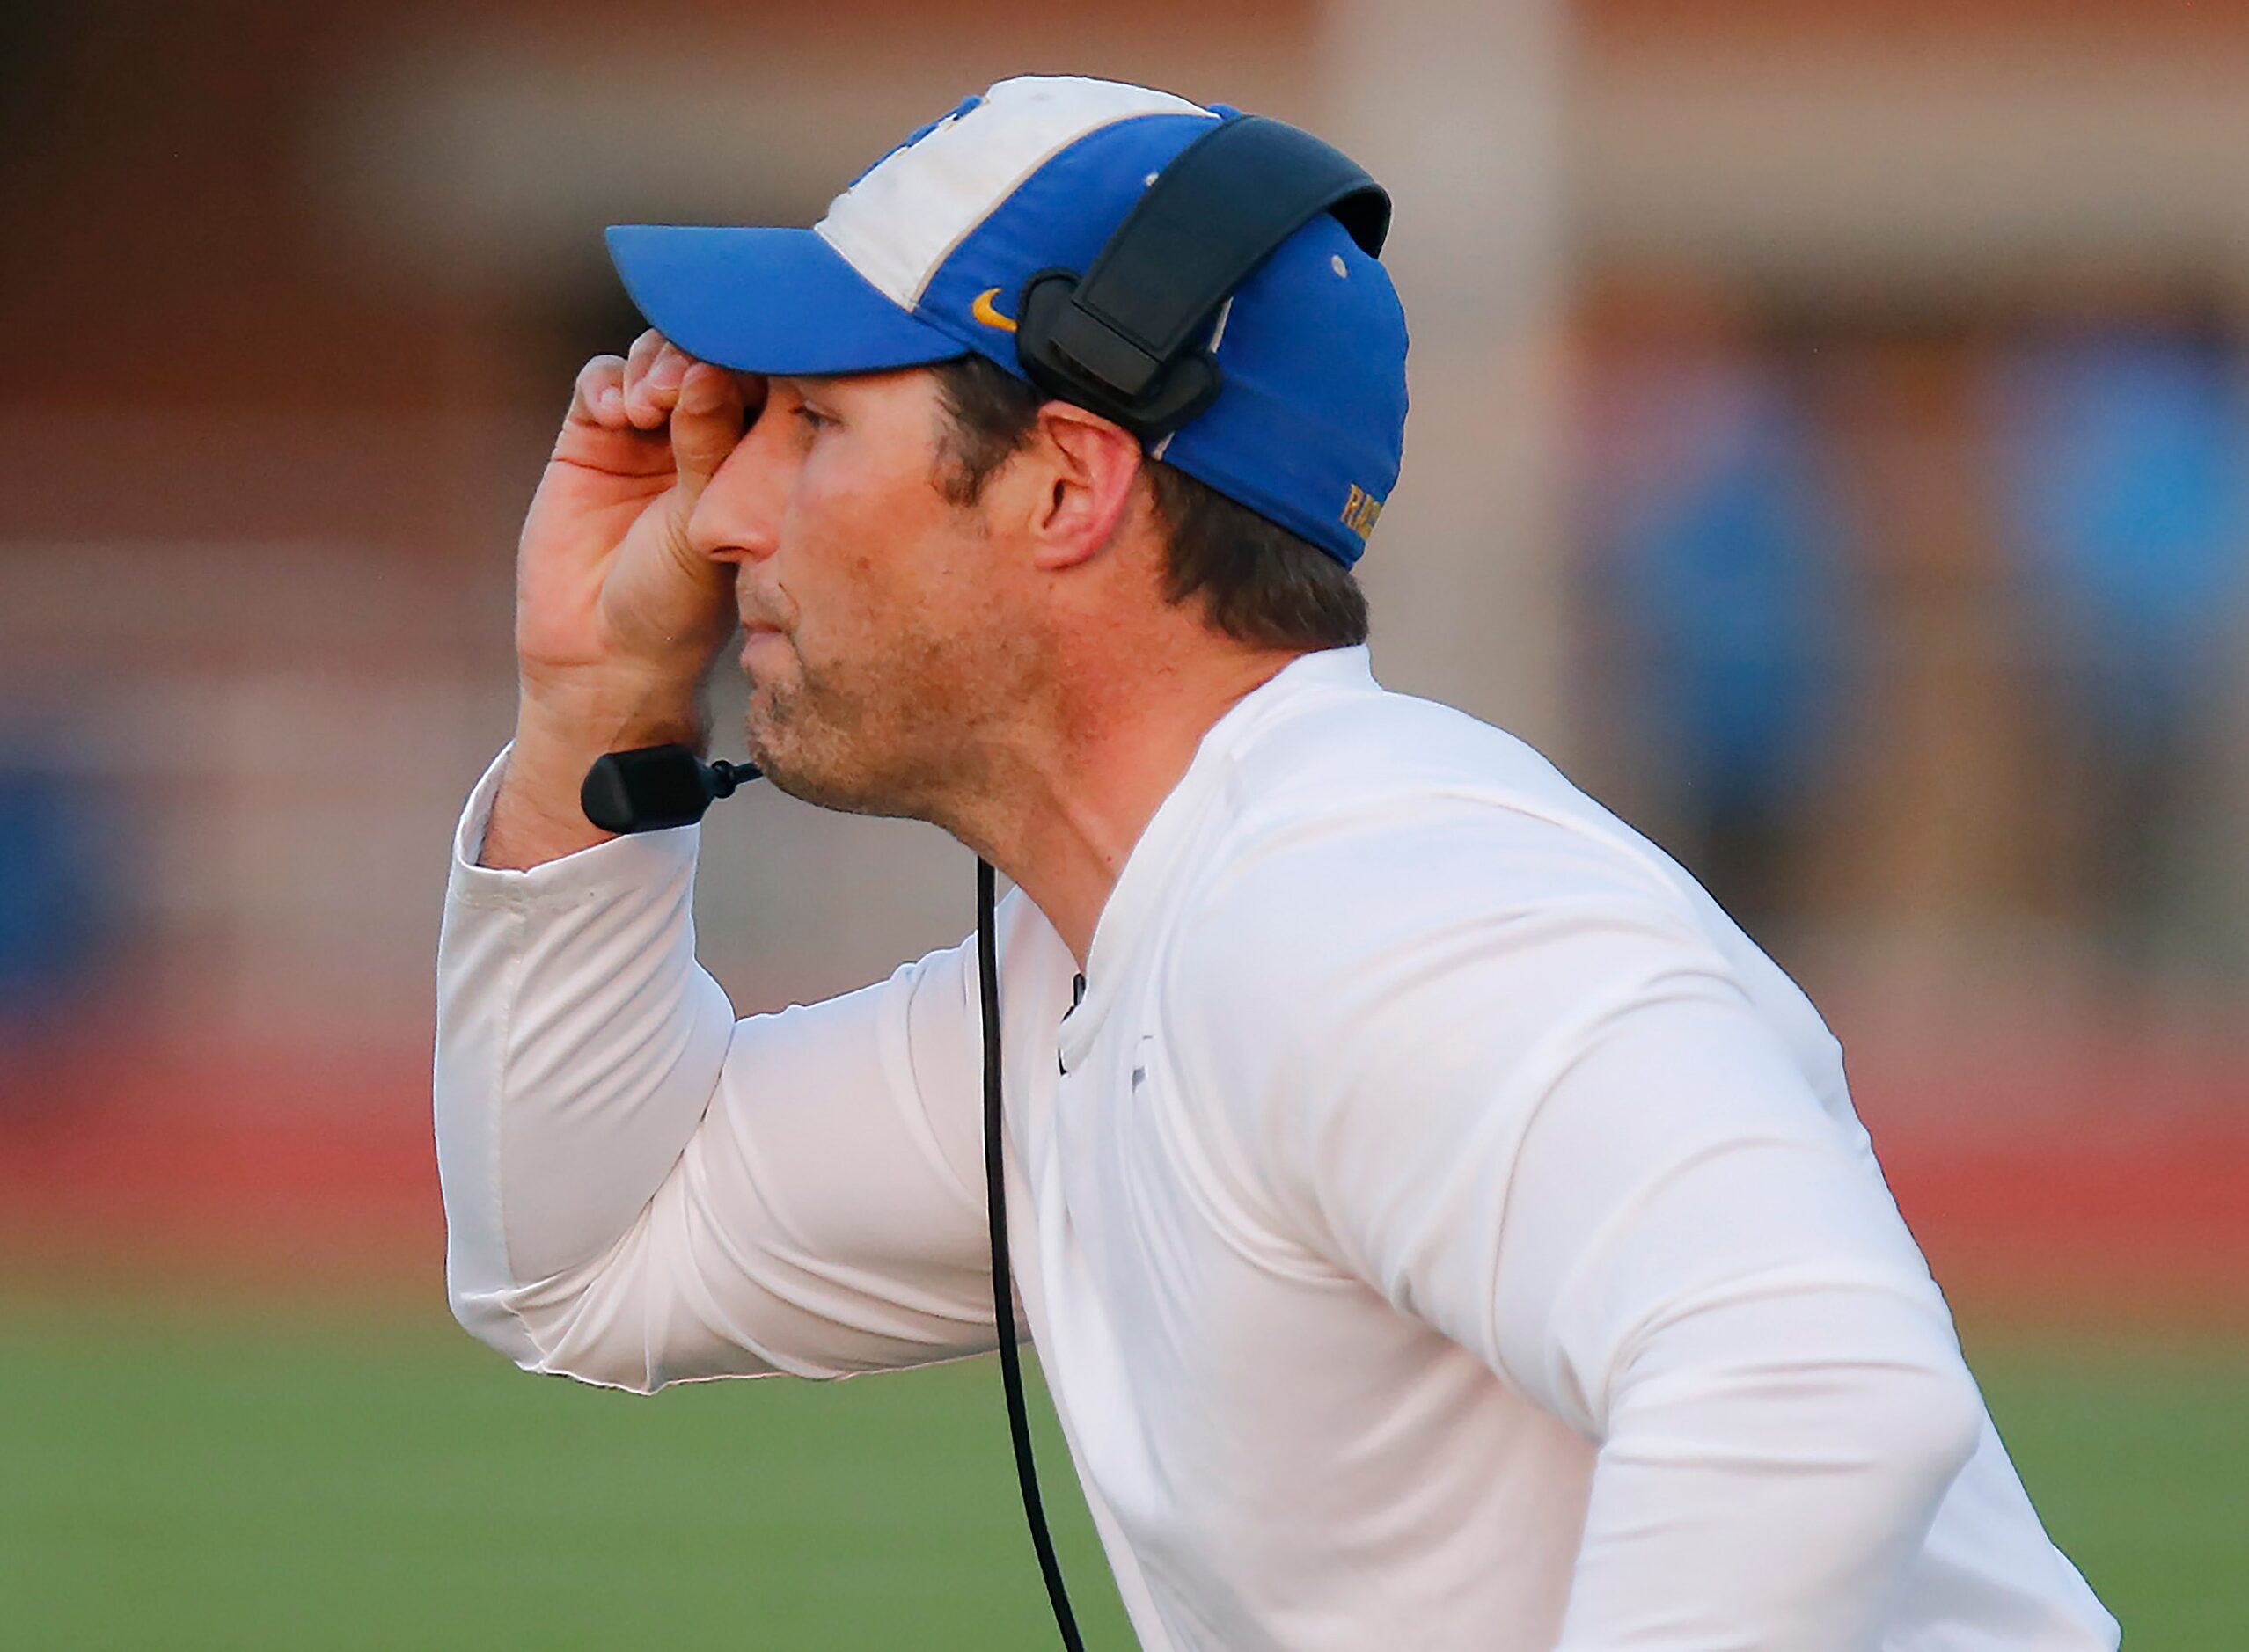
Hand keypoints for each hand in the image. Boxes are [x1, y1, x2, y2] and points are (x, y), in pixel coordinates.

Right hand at [514, 328, 761, 720]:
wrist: (604, 651)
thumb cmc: (678, 601)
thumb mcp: (706, 523)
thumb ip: (710, 447)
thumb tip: (711, 370)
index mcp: (751, 455)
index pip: (759, 380)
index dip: (751, 360)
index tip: (745, 367)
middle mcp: (701, 437)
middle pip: (703, 355)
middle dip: (695, 355)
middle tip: (684, 385)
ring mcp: (646, 435)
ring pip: (654, 359)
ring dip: (653, 365)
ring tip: (650, 405)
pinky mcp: (590, 438)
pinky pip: (601, 382)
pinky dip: (609, 383)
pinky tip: (617, 413)